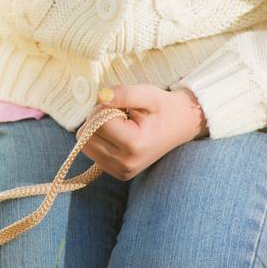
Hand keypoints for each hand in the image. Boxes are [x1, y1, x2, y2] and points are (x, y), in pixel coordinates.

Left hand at [81, 83, 205, 180]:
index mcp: (134, 144)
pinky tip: (120, 136)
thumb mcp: (147, 94)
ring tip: (121, 125)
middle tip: (122, 115)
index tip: (124, 107)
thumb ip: (124, 93)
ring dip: (98, 130)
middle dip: (98, 119)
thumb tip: (100, 96)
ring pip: (85, 145)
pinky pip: (92, 153)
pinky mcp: (118, 174)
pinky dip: (100, 141)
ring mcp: (122, 172)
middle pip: (86, 135)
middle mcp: (126, 164)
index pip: (97, 122)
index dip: (105, 107)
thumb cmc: (163, 107)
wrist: (181, 125)